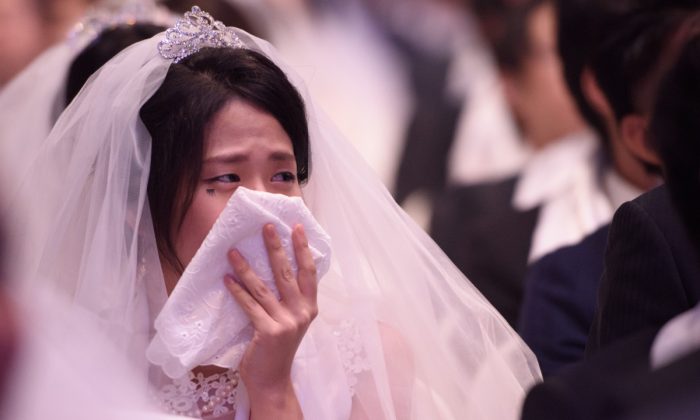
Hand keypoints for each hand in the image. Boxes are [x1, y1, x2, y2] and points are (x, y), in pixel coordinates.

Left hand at [224, 223, 317, 417]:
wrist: (273, 380)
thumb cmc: (279, 347)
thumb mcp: (292, 320)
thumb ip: (290, 299)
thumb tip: (277, 268)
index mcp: (310, 306)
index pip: (309, 271)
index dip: (303, 248)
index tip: (297, 227)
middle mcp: (302, 312)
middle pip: (288, 272)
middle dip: (276, 247)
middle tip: (266, 226)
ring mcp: (286, 322)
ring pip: (264, 287)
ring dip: (246, 267)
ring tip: (233, 250)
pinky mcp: (269, 331)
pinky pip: (250, 305)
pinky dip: (237, 291)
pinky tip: (227, 279)